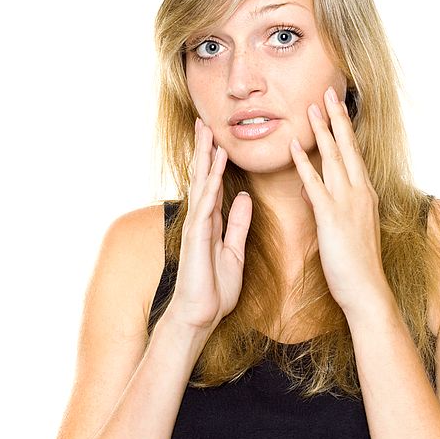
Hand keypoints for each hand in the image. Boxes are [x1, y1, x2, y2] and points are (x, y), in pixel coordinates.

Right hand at [164, 118, 252, 336]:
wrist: (200, 316)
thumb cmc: (214, 289)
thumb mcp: (234, 252)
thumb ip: (237, 225)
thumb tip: (243, 198)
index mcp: (211, 223)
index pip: (213, 185)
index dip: (216, 161)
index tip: (219, 137)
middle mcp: (200, 220)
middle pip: (203, 178)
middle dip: (204, 150)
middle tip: (205, 122)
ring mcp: (196, 228)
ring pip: (200, 186)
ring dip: (204, 160)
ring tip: (207, 134)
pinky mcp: (196, 239)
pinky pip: (204, 208)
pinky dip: (209, 188)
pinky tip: (213, 171)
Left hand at [289, 86, 390, 315]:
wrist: (366, 290)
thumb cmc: (356, 264)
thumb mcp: (343, 229)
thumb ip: (327, 206)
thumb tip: (311, 192)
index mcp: (364, 194)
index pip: (353, 154)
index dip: (344, 129)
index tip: (336, 107)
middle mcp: (359, 192)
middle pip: (346, 147)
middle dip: (336, 118)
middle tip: (327, 92)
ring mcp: (347, 203)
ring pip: (333, 159)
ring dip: (321, 132)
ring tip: (311, 108)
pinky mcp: (332, 217)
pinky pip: (314, 185)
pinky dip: (303, 164)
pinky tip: (293, 147)